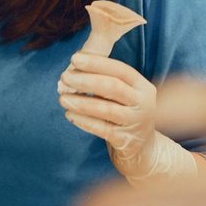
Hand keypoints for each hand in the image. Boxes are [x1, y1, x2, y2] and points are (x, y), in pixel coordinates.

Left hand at [59, 52, 195, 182]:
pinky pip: (101, 129)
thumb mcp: (123, 94)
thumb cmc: (124, 112)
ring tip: (62, 98)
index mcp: (142, 86)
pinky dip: (83, 121)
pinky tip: (69, 114)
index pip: (120, 70)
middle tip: (65, 77)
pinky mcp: (125, 140)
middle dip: (86, 80)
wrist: (142, 148)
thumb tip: (72, 69)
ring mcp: (136, 123)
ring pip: (106, 109)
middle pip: (113, 87)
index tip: (75, 58)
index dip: (97, 63)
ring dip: (81, 102)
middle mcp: (143, 103)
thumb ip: (103, 81)